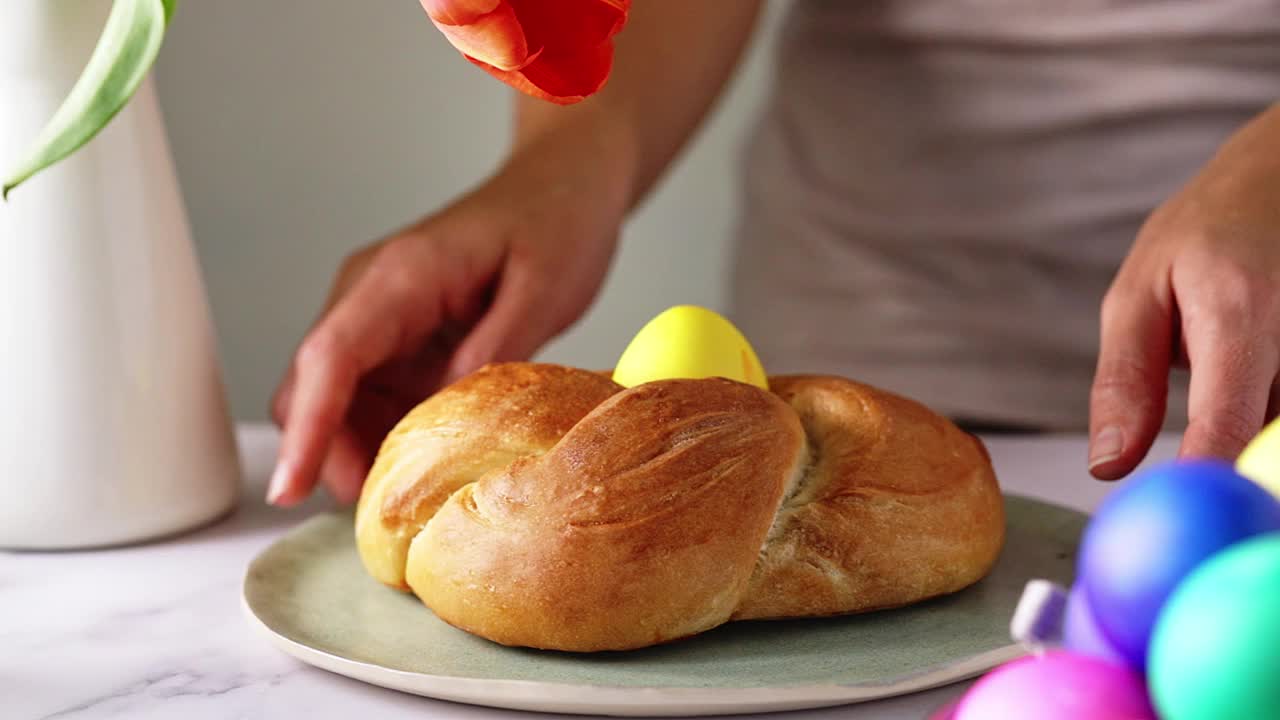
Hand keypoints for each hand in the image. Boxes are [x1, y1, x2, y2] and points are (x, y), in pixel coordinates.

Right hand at [267, 138, 630, 505]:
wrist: (562, 186)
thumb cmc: (555, 222)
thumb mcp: (544, 287)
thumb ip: (496, 349)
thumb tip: (446, 414)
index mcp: (402, 275)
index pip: (330, 355)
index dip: (306, 426)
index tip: (289, 486)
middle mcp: (372, 296)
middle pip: (315, 387)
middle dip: (329, 454)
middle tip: (382, 515)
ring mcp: (381, 319)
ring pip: (335, 401)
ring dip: (356, 452)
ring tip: (407, 500)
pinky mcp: (400, 341)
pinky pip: (372, 400)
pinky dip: (384, 438)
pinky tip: (421, 468)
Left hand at [1089, 104, 1279, 479]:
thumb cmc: (1206, 231)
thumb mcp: (1139, 292)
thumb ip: (1124, 381)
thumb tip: (1107, 466)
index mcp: (1240, 309)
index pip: (1229, 422)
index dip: (1206, 479)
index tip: (1179, 518)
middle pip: (1272, 442)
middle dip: (1238, 472)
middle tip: (1200, 487)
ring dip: (1256, 439)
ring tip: (1221, 393)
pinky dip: (1268, 417)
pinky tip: (1253, 391)